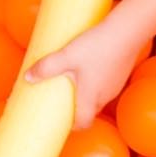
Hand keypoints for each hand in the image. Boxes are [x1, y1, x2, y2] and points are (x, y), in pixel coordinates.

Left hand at [27, 10, 146, 127]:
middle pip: (89, 110)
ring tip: (73, 80)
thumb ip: (46, 67)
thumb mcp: (67, 56)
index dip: (72, 126)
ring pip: (98, 96)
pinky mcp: (121, 73)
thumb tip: (27, 77)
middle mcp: (105, 96)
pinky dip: (96, 81)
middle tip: (61, 98)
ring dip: (86, 93)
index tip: (62, 121)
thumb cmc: (97, 46)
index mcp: (91, 98)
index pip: (83, 123)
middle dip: (76, 107)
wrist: (128, 30)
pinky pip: (106, 84)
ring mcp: (115, 85)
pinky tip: (89, 66)